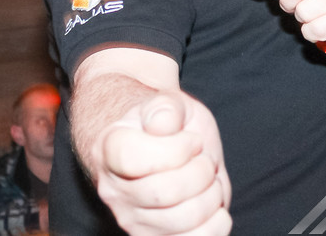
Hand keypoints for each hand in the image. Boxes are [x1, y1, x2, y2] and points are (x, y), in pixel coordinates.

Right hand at [94, 91, 231, 234]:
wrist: (156, 145)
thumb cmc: (164, 123)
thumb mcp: (168, 102)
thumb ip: (165, 108)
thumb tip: (161, 123)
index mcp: (109, 149)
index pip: (134, 159)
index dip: (176, 149)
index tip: (192, 140)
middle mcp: (113, 189)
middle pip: (164, 193)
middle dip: (200, 172)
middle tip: (204, 158)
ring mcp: (131, 219)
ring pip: (181, 220)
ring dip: (210, 196)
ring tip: (208, 180)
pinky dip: (214, 227)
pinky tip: (216, 207)